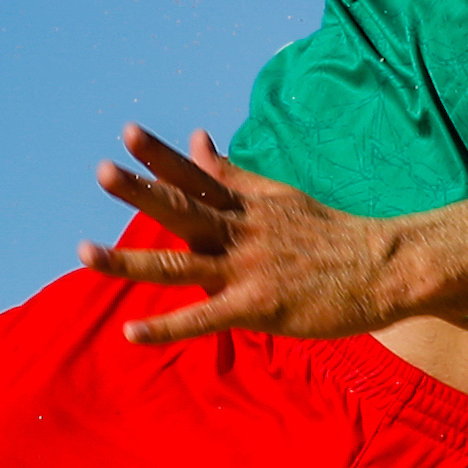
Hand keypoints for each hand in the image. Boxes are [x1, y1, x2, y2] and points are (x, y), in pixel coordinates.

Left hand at [80, 128, 408, 342]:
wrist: (382, 269)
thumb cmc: (328, 234)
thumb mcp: (276, 194)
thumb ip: (229, 171)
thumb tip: (195, 135)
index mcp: (245, 204)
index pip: (196, 175)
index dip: (162, 156)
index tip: (128, 133)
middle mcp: (241, 231)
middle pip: (183, 208)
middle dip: (141, 191)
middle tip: (102, 172)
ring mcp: (248, 269)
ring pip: (180, 263)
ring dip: (131, 259)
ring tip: (85, 252)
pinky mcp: (258, 307)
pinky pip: (203, 319)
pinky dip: (166, 327)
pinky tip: (131, 333)